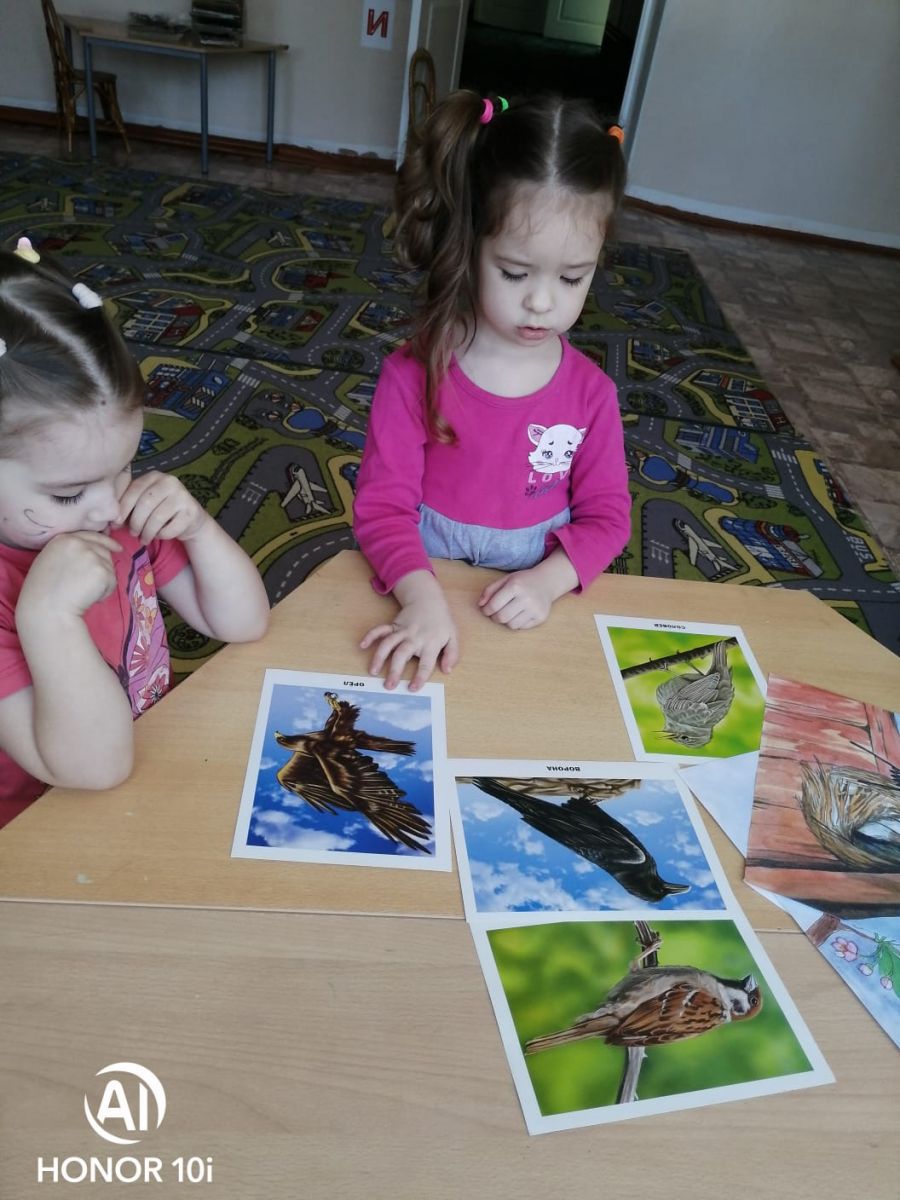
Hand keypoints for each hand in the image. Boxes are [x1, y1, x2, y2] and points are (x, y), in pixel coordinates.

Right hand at [17, 531, 120, 623]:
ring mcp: (92, 556)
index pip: (91, 536)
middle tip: (92, 584)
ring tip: (84, 593)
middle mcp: (79, 543)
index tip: (117, 548)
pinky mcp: (102, 572)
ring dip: (102, 582)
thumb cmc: (43, 592)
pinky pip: (112, 582)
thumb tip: (91, 551)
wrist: (47, 610)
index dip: (106, 542)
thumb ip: (69, 551)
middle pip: (103, 551)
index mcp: (63, 539)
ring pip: (109, 567)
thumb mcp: (50, 560)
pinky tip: (89, 598)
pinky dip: (104, 593)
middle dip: (102, 567)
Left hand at [116, 471, 207, 543]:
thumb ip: (129, 503)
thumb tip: (110, 519)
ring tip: (144, 539)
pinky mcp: (191, 512)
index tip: (116, 523)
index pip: (134, 490)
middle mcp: (170, 482)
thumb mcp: (144, 501)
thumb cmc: (160, 510)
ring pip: (157, 518)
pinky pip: (170, 529)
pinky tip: (160, 536)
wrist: (191, 518)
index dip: (123, 508)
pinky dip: (161, 536)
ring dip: (147, 533)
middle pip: (145, 504)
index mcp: (154, 476)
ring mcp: (183, 496)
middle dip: (135, 522)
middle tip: (133, 533)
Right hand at [360, 571, 458, 691]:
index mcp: (431, 643)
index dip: (420, 677)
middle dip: (394, 670)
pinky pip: (380, 629)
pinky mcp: (394, 625)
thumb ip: (452, 654)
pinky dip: (371, 636)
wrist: (428, 600)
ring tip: (373, 672)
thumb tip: (447, 670)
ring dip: (379, 657)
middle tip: (388, 685)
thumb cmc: (441, 622)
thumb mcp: (453, 636)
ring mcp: (402, 631)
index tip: (412, 688)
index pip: (426, 663)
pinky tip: (362, 645)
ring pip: (388, 643)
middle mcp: (415, 638)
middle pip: (402, 654)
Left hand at [477, 567, 556, 629]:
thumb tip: (480, 605)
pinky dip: (517, 622)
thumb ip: (490, 590)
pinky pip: (522, 627)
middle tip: (495, 613)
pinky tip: (519, 614)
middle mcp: (526, 598)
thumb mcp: (505, 579)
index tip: (486, 610)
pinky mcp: (541, 617)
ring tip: (508, 613)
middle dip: (494, 617)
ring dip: (506, 621)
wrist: (547, 582)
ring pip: (511, 625)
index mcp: (515, 586)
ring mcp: (535, 609)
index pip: (494, 605)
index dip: (486, 610)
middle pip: (502, 617)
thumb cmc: (523, 581)